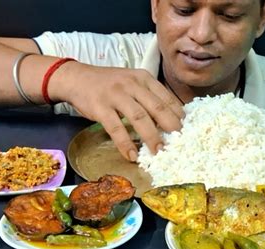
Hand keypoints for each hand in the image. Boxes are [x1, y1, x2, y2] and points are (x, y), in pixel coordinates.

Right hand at [52, 62, 183, 160]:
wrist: (76, 78)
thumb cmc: (109, 84)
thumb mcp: (132, 82)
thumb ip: (149, 96)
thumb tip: (170, 119)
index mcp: (144, 78)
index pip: (167, 97)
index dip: (178, 115)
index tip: (187, 130)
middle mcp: (132, 84)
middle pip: (157, 108)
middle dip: (171, 127)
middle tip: (179, 143)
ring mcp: (116, 95)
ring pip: (139, 118)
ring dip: (151, 137)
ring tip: (159, 152)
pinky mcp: (100, 107)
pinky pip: (116, 128)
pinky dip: (125, 143)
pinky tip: (131, 155)